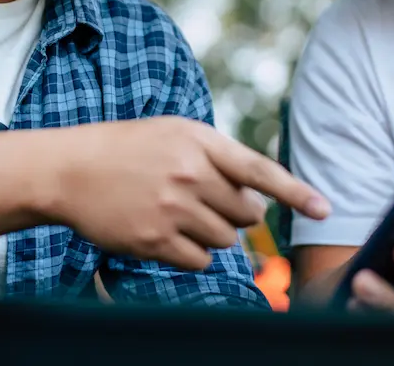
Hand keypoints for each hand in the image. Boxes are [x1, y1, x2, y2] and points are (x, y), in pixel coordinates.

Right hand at [50, 117, 330, 270]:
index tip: (324, 208)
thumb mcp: (175, 133)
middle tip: (203, 200)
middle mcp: (190, 175)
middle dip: (235, 213)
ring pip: (226, 240)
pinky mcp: (155, 240)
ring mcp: (172, 209)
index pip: (259, 170)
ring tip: (179, 213)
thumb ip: (217, 157)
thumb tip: (256, 196)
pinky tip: (167, 234)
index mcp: (199, 142)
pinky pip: (200, 260)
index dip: (296, 192)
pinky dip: (192, 254)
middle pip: (246, 214)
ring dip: (213, 233)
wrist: (70, 170)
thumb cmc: (127, 149)